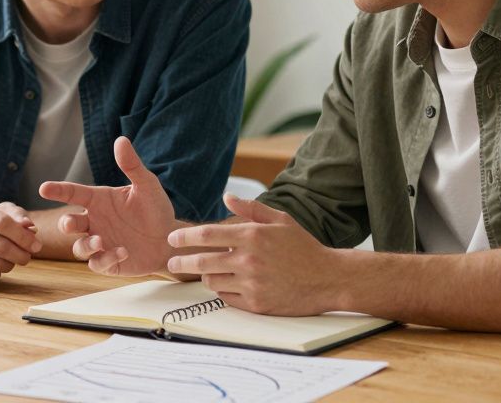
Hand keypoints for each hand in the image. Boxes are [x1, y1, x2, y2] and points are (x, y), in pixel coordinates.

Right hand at [0, 201, 41, 279]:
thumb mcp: (0, 212)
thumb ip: (18, 217)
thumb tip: (30, 227)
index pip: (3, 223)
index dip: (24, 237)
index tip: (37, 245)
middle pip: (1, 246)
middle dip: (21, 254)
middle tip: (28, 257)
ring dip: (10, 265)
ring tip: (11, 260)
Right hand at [39, 137, 177, 275]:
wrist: (170, 239)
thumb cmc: (156, 209)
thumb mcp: (147, 185)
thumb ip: (132, 165)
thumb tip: (121, 140)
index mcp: (99, 201)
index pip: (73, 193)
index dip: (58, 190)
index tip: (43, 188)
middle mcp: (95, 222)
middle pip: (69, 224)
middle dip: (66, 224)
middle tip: (71, 223)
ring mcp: (99, 243)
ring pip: (79, 247)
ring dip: (86, 245)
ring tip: (100, 241)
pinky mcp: (108, 262)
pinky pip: (98, 263)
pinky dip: (106, 258)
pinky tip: (122, 251)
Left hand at [166, 194, 341, 315]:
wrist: (328, 279)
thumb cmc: (304, 248)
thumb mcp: (281, 220)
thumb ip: (251, 209)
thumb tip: (226, 196)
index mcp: (253, 236)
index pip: (207, 235)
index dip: (185, 237)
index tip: (172, 239)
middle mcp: (249, 260)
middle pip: (201, 261)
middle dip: (181, 262)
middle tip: (172, 263)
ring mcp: (252, 284)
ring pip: (212, 281)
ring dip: (208, 275)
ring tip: (211, 271)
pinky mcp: (256, 304)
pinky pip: (227, 298)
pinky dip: (224, 291)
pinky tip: (230, 284)